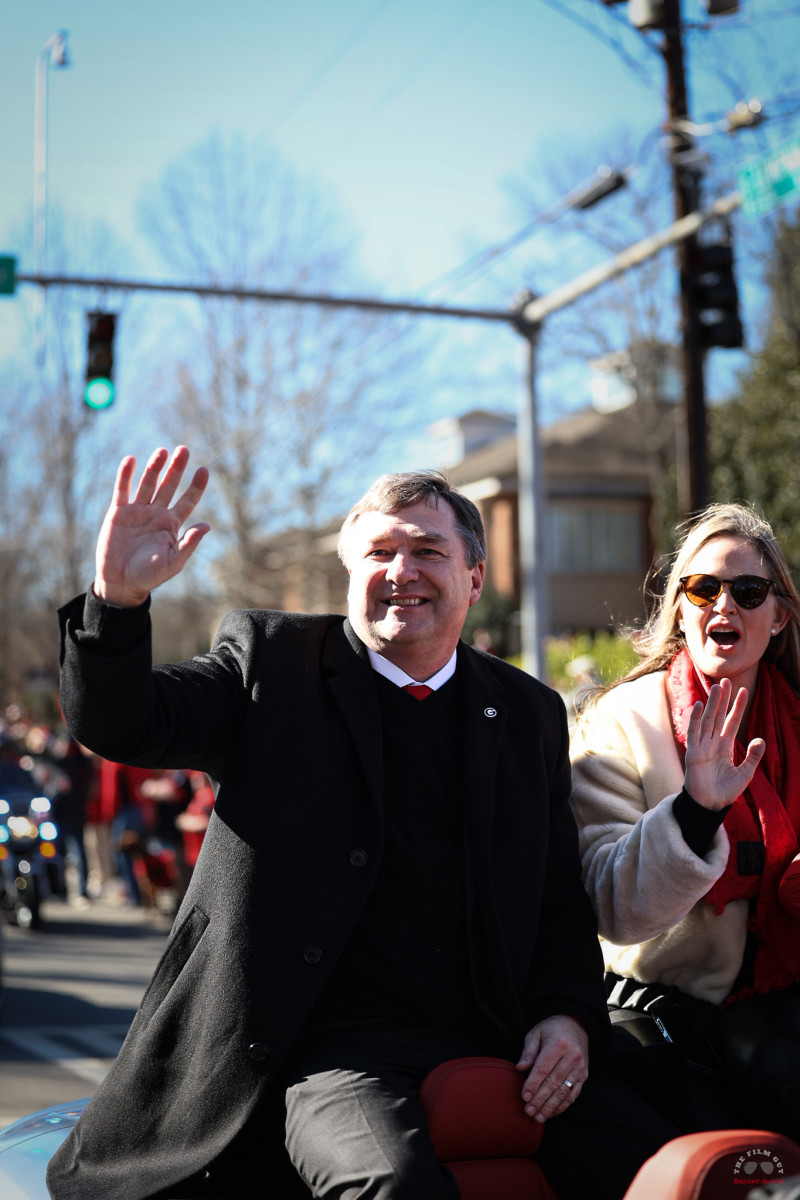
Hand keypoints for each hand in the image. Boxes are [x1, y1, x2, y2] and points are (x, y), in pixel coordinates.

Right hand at [94, 447, 209, 607]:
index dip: (196, 485)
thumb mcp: (173, 562)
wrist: (121, 582)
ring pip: (148, 483)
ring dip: (154, 467)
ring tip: (162, 451)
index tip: (204, 470)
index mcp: (172, 524)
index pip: (188, 500)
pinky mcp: (118, 512)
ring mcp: (137, 511)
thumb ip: (188, 543)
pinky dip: (126, 475)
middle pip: (169, 486)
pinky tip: (130, 460)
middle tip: (184, 450)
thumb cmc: (149, 575)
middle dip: (176, 468)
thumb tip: (207, 525)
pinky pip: (122, 490)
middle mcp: (156, 513)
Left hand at [515, 1014, 587, 1122]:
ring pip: (564, 1092)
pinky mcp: (584, 1075)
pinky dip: (562, 1106)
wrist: (576, 1024)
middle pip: (554, 1082)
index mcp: (558, 1044)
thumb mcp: (536, 1033)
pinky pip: (573, 1094)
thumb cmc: (551, 1029)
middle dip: (540, 1099)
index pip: (544, 1068)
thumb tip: (519, 1068)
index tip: (524, 1097)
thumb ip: (528, 1051)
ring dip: (550, 1106)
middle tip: (528, 1112)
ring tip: (538, 1118)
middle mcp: (572, 1056)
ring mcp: (580, 1067)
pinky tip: (551, 1113)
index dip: (533, 1084)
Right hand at [683, 677, 764, 810]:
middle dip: (723, 699)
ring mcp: (702, 746)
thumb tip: (761, 739)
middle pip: (718, 716)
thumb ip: (753, 757)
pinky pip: (694, 732)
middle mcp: (713, 743)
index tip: (743, 691)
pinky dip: (695, 719)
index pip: (732, 722)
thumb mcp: (745, 774)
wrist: (710, 805)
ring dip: (711, 704)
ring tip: (717, 687)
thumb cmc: (726, 791)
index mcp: (725, 746)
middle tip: (726, 680)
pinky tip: (698, 705)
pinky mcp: (693, 753)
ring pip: (707, 720)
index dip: (737, 707)